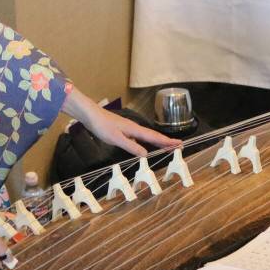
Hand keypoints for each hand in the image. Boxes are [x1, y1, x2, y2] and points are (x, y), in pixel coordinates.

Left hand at [61, 87, 181, 156]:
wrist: (90, 115)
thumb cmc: (102, 126)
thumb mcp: (116, 139)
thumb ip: (131, 146)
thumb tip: (146, 154)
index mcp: (135, 130)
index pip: (154, 137)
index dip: (167, 142)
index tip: (179, 144)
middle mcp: (134, 128)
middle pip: (153, 136)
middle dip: (166, 141)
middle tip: (179, 146)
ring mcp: (129, 128)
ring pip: (147, 136)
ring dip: (158, 141)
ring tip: (167, 146)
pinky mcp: (123, 129)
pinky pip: (140, 136)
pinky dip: (147, 141)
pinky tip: (145, 145)